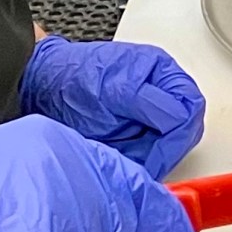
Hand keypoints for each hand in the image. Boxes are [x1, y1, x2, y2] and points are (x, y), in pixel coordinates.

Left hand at [19, 36, 205, 178]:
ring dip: (151, 155)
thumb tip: (179, 118)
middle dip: (165, 148)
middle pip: (185, 130)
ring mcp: (149, 114)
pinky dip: (139, 159)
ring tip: (124, 152)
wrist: (41, 89)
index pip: (190, 109)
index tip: (158, 154)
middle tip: (141, 158)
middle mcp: (160, 92)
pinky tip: (121, 155)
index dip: (177, 135)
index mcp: (161, 72)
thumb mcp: (113, 89)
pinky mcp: (136, 133)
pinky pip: (151, 153)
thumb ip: (148, 101)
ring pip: (170, 145)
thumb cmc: (71, 79)